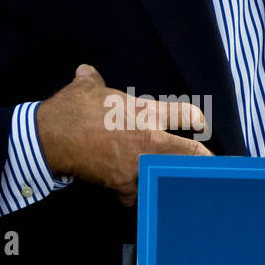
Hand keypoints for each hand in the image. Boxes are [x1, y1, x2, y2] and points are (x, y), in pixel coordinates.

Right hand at [36, 65, 211, 206]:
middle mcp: (148, 140)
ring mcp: (137, 164)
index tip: (200, 124)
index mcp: (144, 113)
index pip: (184, 114)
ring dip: (163, 177)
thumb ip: (92, 79)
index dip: (195, 119)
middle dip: (205, 158)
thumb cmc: (71, 109)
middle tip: (212, 163)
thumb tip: (87, 71)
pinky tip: (128, 193)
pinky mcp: (122, 183)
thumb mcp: (84, 87)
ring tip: (170, 181)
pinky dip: (132, 193)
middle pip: (190, 152)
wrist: (51, 137)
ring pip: (164, 175)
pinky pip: (135, 193)